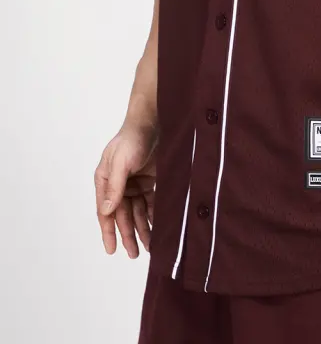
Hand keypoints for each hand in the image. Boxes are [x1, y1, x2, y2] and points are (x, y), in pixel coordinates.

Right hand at [94, 124, 156, 258]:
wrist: (155, 120)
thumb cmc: (132, 138)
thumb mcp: (121, 162)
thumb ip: (114, 186)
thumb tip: (107, 210)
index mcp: (105, 180)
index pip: (105, 211)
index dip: (108, 231)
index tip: (111, 250)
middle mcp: (119, 184)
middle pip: (123, 215)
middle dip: (129, 234)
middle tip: (135, 254)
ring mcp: (136, 183)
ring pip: (138, 212)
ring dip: (143, 228)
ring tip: (150, 246)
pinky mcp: (152, 181)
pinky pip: (152, 203)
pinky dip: (154, 215)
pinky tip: (160, 228)